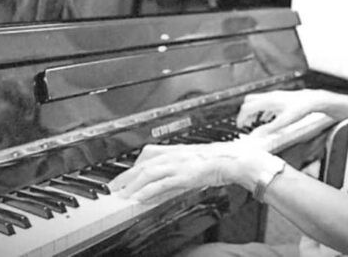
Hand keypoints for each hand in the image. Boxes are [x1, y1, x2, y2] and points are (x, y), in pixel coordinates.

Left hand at [109, 140, 267, 202]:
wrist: (235, 159)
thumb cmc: (220, 158)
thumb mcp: (197, 158)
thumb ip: (183, 163)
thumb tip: (173, 174)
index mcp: (178, 150)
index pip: (149, 154)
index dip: (133, 165)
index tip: (124, 174)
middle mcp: (176, 154)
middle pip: (143, 163)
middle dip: (125, 176)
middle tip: (112, 187)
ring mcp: (179, 164)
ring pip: (149, 172)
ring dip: (131, 184)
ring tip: (120, 195)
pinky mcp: (185, 175)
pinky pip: (162, 183)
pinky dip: (148, 190)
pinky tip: (138, 198)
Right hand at [237, 89, 322, 137]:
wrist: (313, 100)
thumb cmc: (301, 109)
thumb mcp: (283, 123)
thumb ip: (268, 130)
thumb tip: (255, 136)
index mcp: (267, 102)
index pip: (247, 108)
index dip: (241, 117)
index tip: (240, 126)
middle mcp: (269, 97)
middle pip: (249, 101)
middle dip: (245, 113)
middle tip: (245, 123)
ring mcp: (274, 96)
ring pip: (257, 101)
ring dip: (253, 111)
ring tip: (254, 122)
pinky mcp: (279, 97)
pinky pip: (265, 102)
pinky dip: (261, 110)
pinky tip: (266, 117)